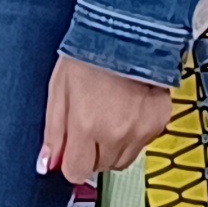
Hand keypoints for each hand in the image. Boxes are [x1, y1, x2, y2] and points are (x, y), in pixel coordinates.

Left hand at [42, 56, 179, 181]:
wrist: (127, 35)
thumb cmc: (87, 57)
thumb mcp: (58, 91)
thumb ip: (54, 132)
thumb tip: (48, 163)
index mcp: (86, 126)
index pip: (76, 171)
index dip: (70, 163)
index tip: (70, 152)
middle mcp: (116, 134)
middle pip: (100, 167)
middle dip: (91, 153)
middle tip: (89, 125)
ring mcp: (141, 131)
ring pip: (123, 159)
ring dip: (113, 147)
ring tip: (108, 116)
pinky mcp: (160, 123)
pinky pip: (143, 144)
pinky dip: (134, 135)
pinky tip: (126, 110)